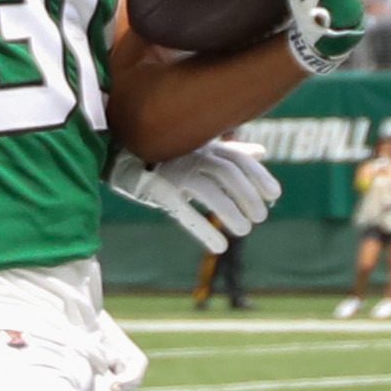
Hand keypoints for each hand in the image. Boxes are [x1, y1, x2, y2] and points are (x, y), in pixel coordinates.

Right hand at [109, 140, 279, 248]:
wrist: (115, 152)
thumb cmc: (163, 153)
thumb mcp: (197, 149)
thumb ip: (229, 152)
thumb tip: (260, 151)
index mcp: (203, 144)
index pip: (237, 158)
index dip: (258, 175)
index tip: (274, 194)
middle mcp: (190, 153)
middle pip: (226, 173)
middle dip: (247, 195)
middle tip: (260, 217)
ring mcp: (172, 170)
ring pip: (208, 190)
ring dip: (230, 211)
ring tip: (245, 231)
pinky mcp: (154, 188)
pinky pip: (182, 210)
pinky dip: (203, 228)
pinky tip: (220, 245)